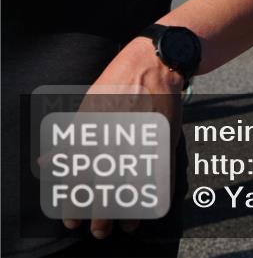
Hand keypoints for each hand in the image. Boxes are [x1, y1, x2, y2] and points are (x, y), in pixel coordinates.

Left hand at [63, 38, 182, 238]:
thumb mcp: (88, 106)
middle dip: (101, 215)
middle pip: (107, 189)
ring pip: (135, 186)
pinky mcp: (167, 139)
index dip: (74, 203)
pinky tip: (151, 207)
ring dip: (129, 211)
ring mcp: (145, 139)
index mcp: (95, 131)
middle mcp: (119, 138)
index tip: (71, 219)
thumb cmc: (118, 83)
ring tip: (124, 226)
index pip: (79, 178)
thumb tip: (45, 165)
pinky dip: (157, 195)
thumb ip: (70, 139)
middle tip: (98, 231)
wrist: (156, 62)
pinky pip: (162, 175)